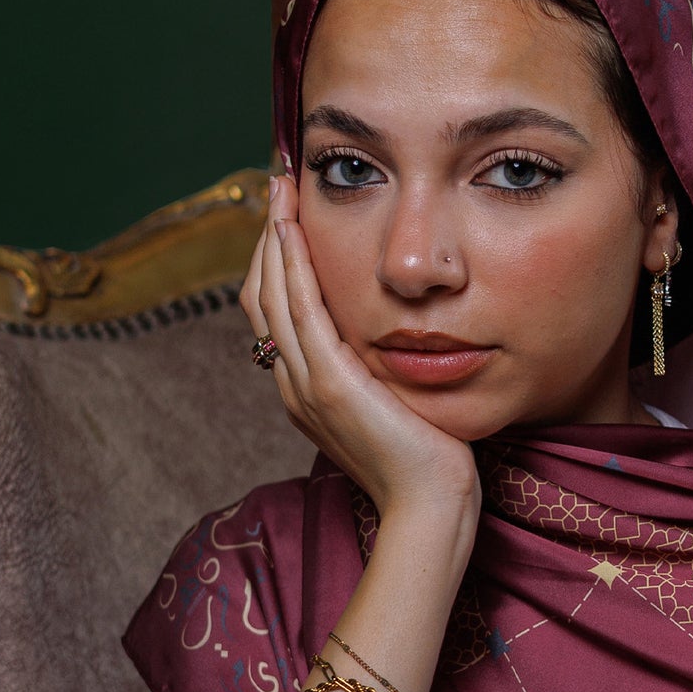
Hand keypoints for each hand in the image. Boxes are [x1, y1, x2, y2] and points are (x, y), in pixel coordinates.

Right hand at [242, 175, 479, 532]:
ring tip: (280, 188)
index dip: (277, 261)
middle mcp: (293, 384)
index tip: (288, 216)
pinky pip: (299, 310)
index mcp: (306, 390)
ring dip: (274, 237)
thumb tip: (393, 338)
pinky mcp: (330, 383)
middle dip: (268, 237)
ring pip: (272, 295)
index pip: (276, 312)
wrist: (431, 506)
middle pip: (262, 295)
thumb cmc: (428, 462)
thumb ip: (381, 372)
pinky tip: (293, 228)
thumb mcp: (396, 405)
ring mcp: (306, 385)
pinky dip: (292, 265)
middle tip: (277, 184)